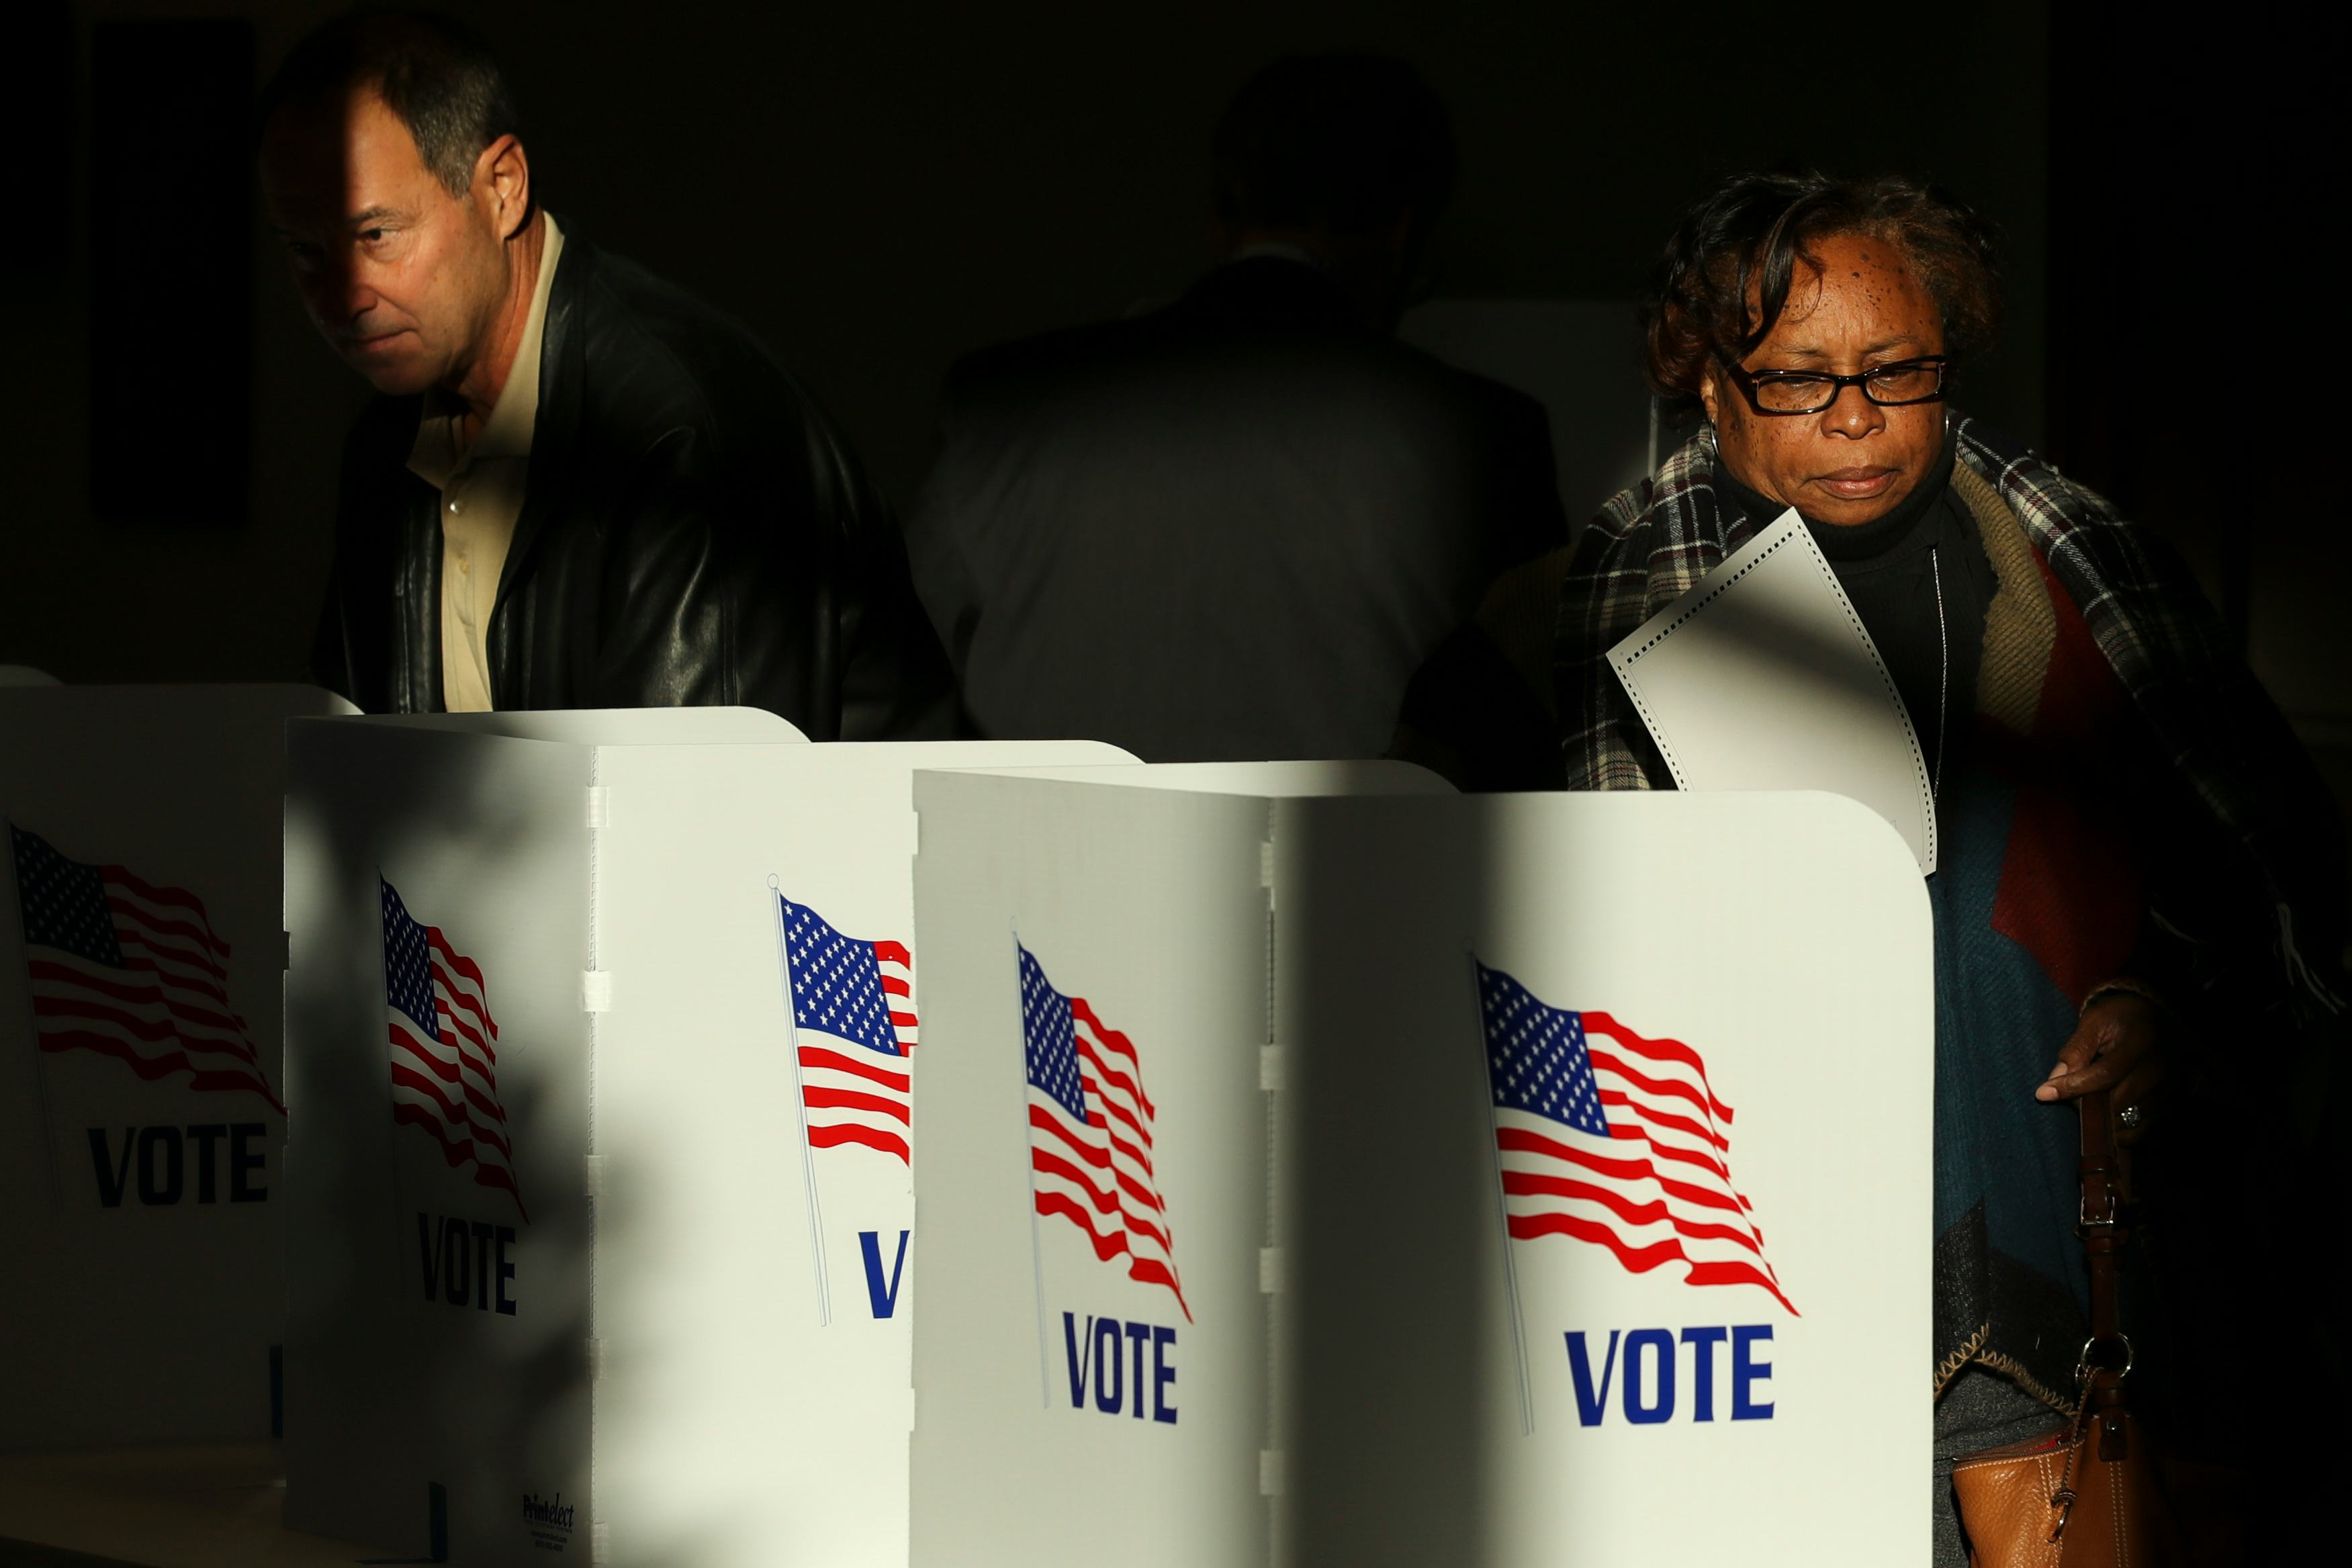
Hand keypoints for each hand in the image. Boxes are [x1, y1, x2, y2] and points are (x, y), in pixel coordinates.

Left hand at [2034, 991, 2165, 1146]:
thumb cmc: (2120, 1017)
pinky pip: (2139, 1131)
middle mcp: (2158, 1069)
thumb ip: (2076, 1049)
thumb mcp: (2095, 1021)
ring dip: (2099, 1119)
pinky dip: (2115, 1130)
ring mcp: (2166, 1089)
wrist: (2158, 1017)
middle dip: (2083, 1104)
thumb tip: (2054, 1079)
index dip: (2072, 1087)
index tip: (2043, 1093)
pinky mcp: (2167, 1103)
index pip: (2104, 1074)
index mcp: (2139, 1043)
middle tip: (2064, 1096)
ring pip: (2126, 1120)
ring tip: (2085, 1100)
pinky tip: (2102, 1117)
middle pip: (2116, 1101)